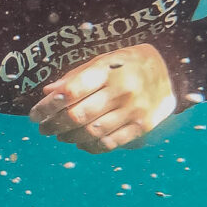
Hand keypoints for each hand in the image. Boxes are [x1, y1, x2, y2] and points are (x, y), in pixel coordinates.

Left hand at [29, 43, 175, 152]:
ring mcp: (133, 110)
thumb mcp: (103, 61)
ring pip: (91, 132)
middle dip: (54, 125)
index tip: (35, 114)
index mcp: (108, 70)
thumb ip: (76, 76)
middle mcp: (121, 91)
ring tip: (59, 135)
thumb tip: (49, 92)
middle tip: (43, 128)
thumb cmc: (128, 64)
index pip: (70, 91)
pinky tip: (80, 142)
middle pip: (78, 115)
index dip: (47, 106)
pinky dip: (90, 146)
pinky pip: (110, 143)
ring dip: (69, 137)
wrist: (171, 70)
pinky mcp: (142, 126)